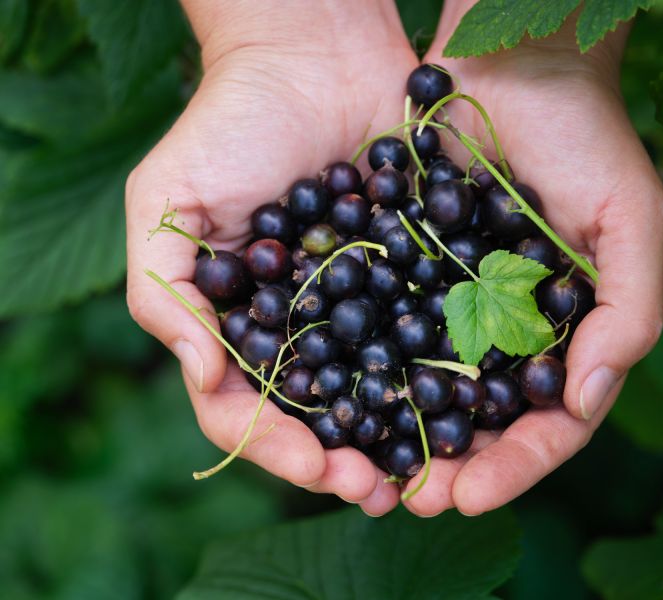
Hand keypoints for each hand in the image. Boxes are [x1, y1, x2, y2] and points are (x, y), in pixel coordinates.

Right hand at [126, 0, 416, 515]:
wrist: (313, 56)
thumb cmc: (229, 125)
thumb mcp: (167, 203)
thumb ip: (163, 290)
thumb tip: (198, 372)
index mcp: (241, 325)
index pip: (249, 409)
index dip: (280, 447)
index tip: (321, 468)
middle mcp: (302, 327)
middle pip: (319, 415)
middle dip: (345, 458)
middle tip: (382, 492)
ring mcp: (358, 303)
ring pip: (376, 386)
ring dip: (397, 434)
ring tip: (426, 471)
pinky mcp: (411, 272)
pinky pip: (425, 329)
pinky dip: (439, 371)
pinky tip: (466, 403)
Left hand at [398, 2, 662, 516]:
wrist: (512, 66)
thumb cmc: (585, 136)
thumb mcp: (630, 219)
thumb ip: (628, 313)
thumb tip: (585, 400)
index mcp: (567, 333)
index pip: (549, 422)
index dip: (516, 464)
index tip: (471, 494)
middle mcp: (509, 330)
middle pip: (481, 419)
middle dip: (451, 465)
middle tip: (412, 498)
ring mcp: (455, 304)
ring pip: (427, 386)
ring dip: (399, 431)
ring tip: (366, 470)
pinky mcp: (406, 271)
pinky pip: (383, 327)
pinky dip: (363, 366)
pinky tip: (336, 395)